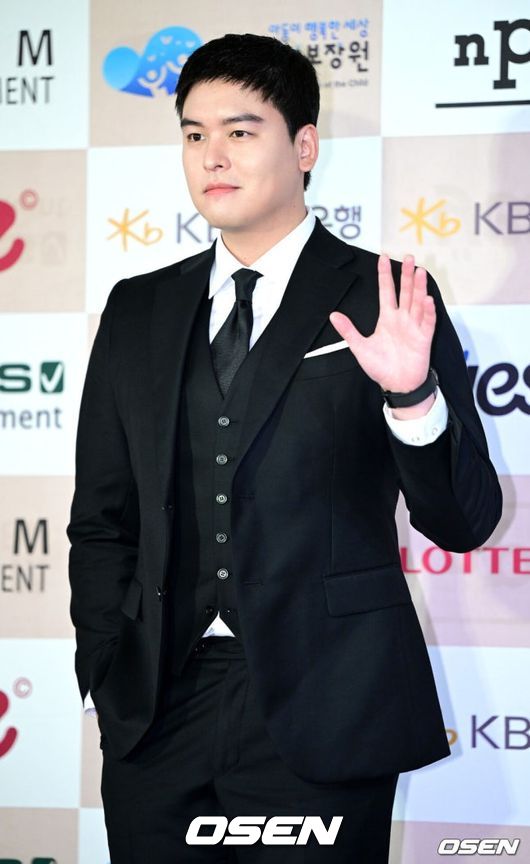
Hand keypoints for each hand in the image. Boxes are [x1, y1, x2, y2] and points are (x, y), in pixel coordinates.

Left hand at [329, 254, 435, 392]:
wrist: (397, 384)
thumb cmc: (381, 367)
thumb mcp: (360, 347)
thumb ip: (348, 330)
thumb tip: (333, 315)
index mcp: (387, 318)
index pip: (386, 291)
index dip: (385, 275)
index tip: (384, 258)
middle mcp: (402, 319)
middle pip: (405, 292)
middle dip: (406, 275)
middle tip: (409, 257)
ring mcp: (414, 327)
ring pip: (417, 302)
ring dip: (419, 287)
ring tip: (419, 271)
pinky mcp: (424, 338)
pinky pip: (427, 322)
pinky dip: (428, 311)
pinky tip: (427, 299)